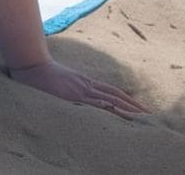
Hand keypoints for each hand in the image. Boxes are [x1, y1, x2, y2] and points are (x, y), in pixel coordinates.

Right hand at [9, 60, 148, 117]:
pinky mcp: (73, 94)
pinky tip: (119, 114)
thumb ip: (73, 89)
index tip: (143, 110)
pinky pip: (95, 103)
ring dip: (128, 110)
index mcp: (86, 83)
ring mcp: (81, 90)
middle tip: (152, 118)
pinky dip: (109, 108)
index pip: (113, 92)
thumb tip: (83, 97)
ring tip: (144, 119)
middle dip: (135, 107)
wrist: (31, 65)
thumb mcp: (62, 81)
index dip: (129, 101)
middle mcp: (87, 86)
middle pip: (117, 97)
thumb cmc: (43, 74)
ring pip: (110, 100)